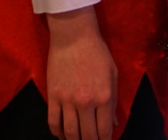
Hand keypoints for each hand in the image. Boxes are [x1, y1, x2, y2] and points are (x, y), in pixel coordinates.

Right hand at [45, 7, 116, 139]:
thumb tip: (114, 124)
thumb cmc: (97, 53)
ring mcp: (67, 101)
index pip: (104, 130)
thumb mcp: (113, 74)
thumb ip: (114, 101)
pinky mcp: (53, 96)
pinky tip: (61, 135)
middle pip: (87, 135)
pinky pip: (53, 122)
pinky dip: (57, 133)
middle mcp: (86, 102)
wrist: (74, 37)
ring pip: (69, 132)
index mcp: (104, 97)